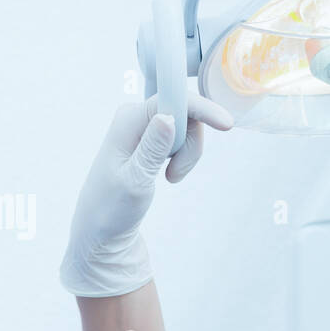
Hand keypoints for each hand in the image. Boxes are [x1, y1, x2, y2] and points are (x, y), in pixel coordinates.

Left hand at [59, 91, 232, 297]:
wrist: (102, 232)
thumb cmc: (111, 210)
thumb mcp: (134, 181)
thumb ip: (152, 148)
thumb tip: (168, 116)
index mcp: (127, 121)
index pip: (171, 98)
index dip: (201, 108)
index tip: (227, 125)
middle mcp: (134, 117)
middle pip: (184, 113)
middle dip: (191, 145)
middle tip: (175, 175)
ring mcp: (142, 129)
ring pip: (186, 128)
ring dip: (187, 156)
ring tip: (170, 179)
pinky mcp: (150, 141)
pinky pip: (180, 139)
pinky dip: (183, 158)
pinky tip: (168, 174)